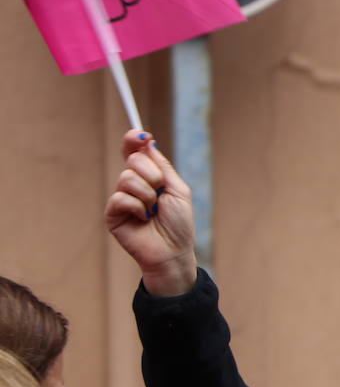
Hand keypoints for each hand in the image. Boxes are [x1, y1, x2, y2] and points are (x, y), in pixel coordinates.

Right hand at [105, 129, 196, 296]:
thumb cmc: (179, 224)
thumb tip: (148, 143)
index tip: (140, 135)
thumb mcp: (178, 190)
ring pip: (127, 178)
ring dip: (147, 195)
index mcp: (149, 177)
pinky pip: (120, 197)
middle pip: (133, 161)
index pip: (135, 152)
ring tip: (153, 211)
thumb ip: (163, 167)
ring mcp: (122, 198)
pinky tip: (143, 219)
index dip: (134, 141)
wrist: (173, 252)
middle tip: (160, 193)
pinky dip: (137, 207)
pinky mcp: (113, 213)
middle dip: (152, 175)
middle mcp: (133, 185)